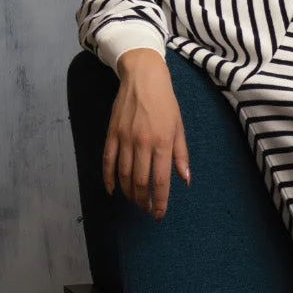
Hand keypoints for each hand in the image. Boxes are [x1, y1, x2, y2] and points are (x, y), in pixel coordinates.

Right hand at [103, 48, 189, 218]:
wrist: (142, 78)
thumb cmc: (165, 103)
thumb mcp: (179, 128)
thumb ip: (181, 155)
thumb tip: (185, 180)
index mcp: (162, 143)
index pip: (161, 180)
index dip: (160, 201)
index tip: (159, 214)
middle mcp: (142, 143)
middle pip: (140, 182)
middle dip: (143, 200)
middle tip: (146, 209)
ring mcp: (124, 139)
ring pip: (124, 175)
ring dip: (129, 193)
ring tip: (135, 201)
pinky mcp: (111, 134)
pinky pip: (107, 161)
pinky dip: (109, 179)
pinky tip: (113, 191)